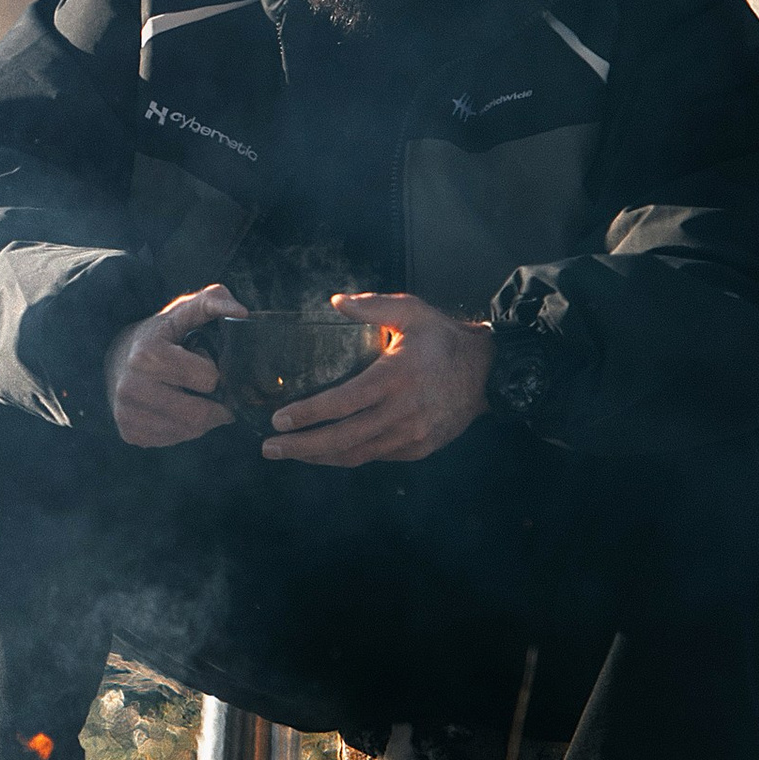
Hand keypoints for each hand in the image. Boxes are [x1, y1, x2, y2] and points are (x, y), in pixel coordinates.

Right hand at [105, 283, 244, 447]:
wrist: (115, 359)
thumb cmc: (158, 335)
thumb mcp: (182, 311)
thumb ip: (213, 301)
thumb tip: (242, 312)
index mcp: (148, 355)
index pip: (208, 380)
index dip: (211, 371)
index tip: (200, 361)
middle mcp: (132, 387)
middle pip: (200, 414)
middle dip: (213, 402)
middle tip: (207, 389)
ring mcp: (128, 414)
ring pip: (190, 432)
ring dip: (201, 418)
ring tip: (189, 396)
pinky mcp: (130, 434)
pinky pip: (174, 440)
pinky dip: (183, 428)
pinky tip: (174, 409)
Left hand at [263, 292, 490, 466]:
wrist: (490, 372)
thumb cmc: (444, 339)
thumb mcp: (412, 311)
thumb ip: (372, 306)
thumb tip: (334, 301)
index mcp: (394, 378)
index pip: (342, 403)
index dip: (308, 415)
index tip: (278, 420)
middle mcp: (401, 413)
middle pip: (342, 439)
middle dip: (302, 447)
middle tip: (269, 448)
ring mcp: (411, 436)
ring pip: (357, 455)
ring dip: (320, 458)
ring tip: (291, 454)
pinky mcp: (419, 449)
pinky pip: (376, 457)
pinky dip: (348, 456)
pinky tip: (327, 453)